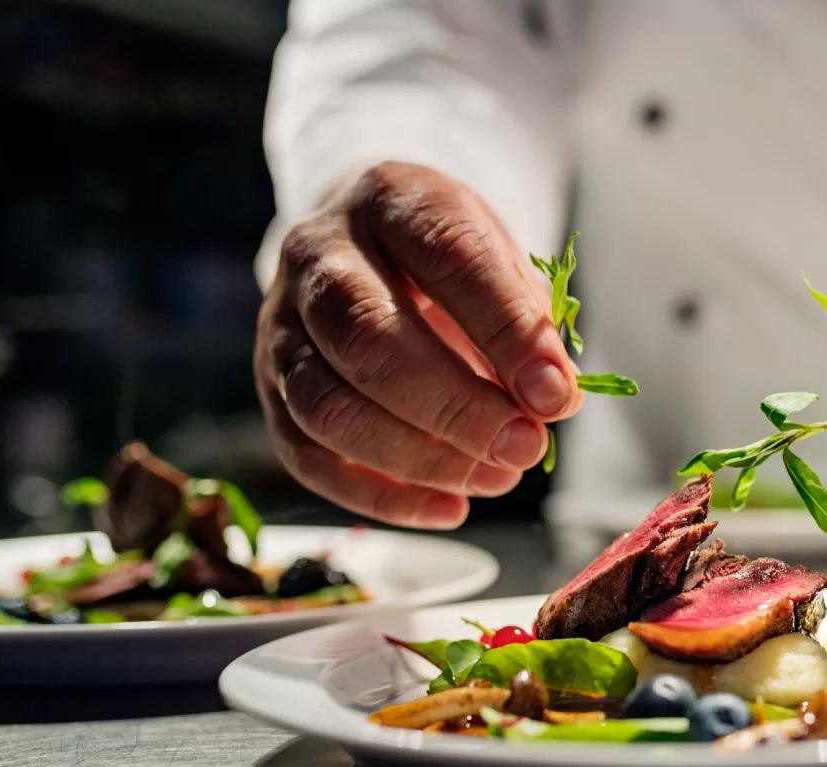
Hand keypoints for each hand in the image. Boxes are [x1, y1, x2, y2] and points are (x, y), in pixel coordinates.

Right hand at [255, 162, 580, 527]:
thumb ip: (526, 320)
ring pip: (328, 406)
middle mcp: (318, 254)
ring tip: (497, 478)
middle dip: (455, 407)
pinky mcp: (270, 387)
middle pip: (368, 339)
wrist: (371, 247)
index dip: (505, 331)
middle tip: (524, 447)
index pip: (446, 256)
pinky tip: (449, 507)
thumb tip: (550, 400)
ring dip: (419, 458)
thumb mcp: (499, 261)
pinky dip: (382, 497)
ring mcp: (280, 323)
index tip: (556, 394)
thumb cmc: (448, 263)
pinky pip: (309, 456)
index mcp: (391, 199)